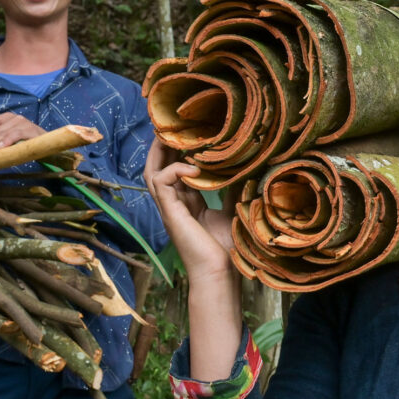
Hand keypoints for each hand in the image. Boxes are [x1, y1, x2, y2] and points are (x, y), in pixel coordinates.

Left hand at [0, 112, 44, 159]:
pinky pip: (16, 134)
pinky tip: (1, 147)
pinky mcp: (31, 130)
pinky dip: (7, 140)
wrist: (47, 144)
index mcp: (6, 118)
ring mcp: (23, 123)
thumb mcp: (5, 138)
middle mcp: (14, 118)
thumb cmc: (25, 142)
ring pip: (2, 133)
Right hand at [144, 140, 234, 279]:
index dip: (178, 152)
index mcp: (187, 204)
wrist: (220, 273)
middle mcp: (175, 204)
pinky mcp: (170, 213)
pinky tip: (194, 168)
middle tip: (172, 125)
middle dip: (163, 146)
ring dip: (160, 152)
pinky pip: (162, 182)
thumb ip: (232, 190)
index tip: (190, 133)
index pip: (175, 171)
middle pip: (158, 168)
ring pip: (152, 173)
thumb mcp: (231, 211)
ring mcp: (169, 209)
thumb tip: (245, 168)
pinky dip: (175, 169)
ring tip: (171, 134)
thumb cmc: (226, 248)